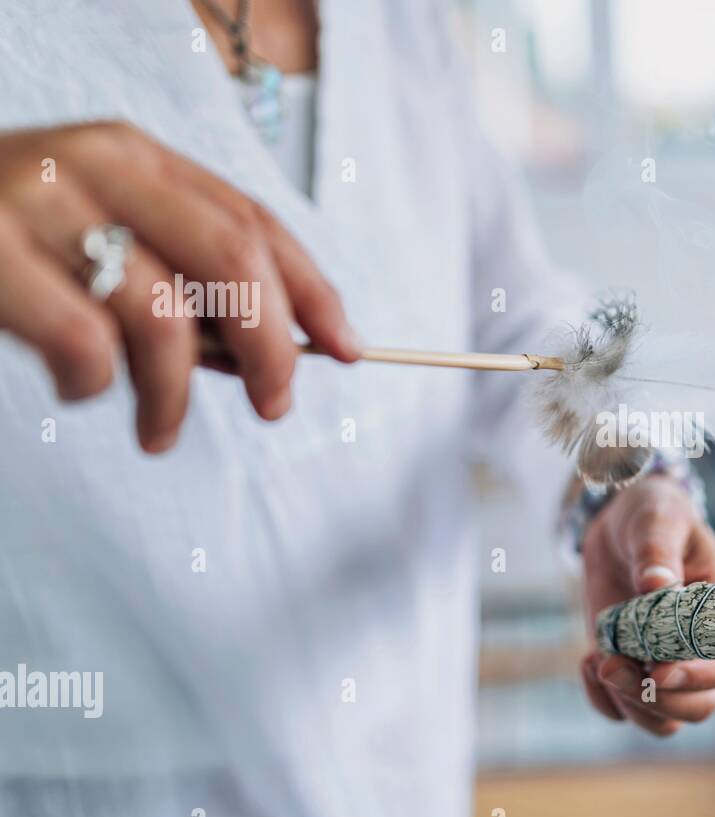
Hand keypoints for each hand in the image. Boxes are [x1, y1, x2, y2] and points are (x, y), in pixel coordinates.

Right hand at [0, 121, 358, 452]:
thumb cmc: (0, 244)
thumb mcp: (95, 233)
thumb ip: (175, 272)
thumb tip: (269, 350)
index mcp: (135, 156)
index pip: (255, 220)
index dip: (314, 290)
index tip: (348, 350)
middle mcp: (95, 163)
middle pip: (236, 258)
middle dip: (274, 346)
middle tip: (274, 407)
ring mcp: (36, 203)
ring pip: (167, 315)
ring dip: (177, 397)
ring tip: (156, 431)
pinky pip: (87, 345)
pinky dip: (98, 387)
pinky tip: (81, 391)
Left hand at [580, 474, 714, 735]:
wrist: (619, 528)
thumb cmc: (652, 516)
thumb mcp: (655, 519)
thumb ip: (657, 550)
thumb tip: (655, 585)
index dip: (702, 676)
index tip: (660, 669)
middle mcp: (701, 649)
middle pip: (701, 706)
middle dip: (657, 699)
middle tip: (613, 666)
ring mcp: (666, 665)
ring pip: (665, 719)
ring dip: (631, 705)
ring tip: (599, 661)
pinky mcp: (632, 671)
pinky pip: (624, 712)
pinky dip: (603, 700)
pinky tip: (588, 661)